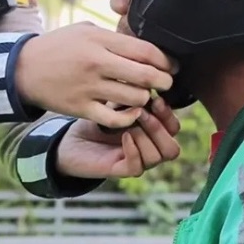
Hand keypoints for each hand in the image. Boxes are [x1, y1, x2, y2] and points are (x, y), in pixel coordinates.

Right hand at [15, 22, 175, 127]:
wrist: (23, 69)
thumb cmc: (58, 47)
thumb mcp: (85, 31)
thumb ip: (115, 37)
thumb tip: (147, 47)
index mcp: (100, 41)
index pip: (146, 51)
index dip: (165, 60)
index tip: (171, 65)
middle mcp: (96, 63)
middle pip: (146, 75)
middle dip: (164, 82)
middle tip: (166, 83)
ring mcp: (89, 87)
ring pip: (135, 98)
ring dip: (146, 100)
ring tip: (144, 96)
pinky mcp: (81, 108)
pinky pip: (116, 119)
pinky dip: (129, 118)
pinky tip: (130, 113)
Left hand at [54, 97, 181, 178]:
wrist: (70, 139)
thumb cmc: (95, 117)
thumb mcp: (116, 101)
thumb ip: (133, 93)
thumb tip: (147, 73)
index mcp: (151, 132)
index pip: (173, 128)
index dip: (168, 114)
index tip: (156, 98)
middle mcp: (147, 148)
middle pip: (172, 147)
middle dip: (160, 127)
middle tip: (143, 111)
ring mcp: (135, 160)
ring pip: (158, 157)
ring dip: (147, 137)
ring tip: (131, 124)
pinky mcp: (120, 169)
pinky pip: (137, 167)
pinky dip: (134, 150)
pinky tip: (124, 135)